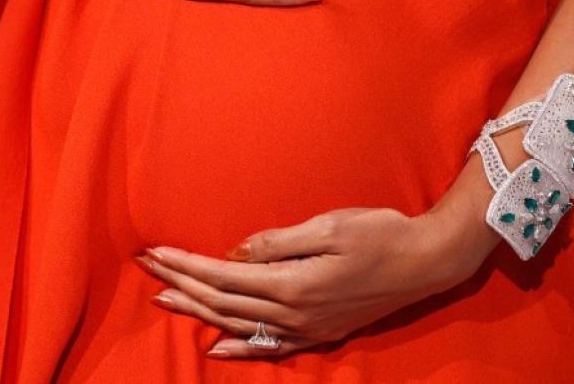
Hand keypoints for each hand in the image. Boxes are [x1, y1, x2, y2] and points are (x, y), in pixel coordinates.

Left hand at [134, 201, 497, 359]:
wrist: (425, 262)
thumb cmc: (379, 233)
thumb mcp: (328, 226)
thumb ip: (277, 242)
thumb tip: (235, 253)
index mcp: (292, 283)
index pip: (221, 276)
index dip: (185, 264)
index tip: (155, 252)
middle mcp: (294, 313)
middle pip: (221, 301)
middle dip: (181, 284)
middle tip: (148, 269)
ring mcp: (306, 328)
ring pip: (237, 323)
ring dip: (197, 311)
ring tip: (165, 299)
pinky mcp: (319, 333)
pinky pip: (268, 347)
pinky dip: (238, 348)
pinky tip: (216, 348)